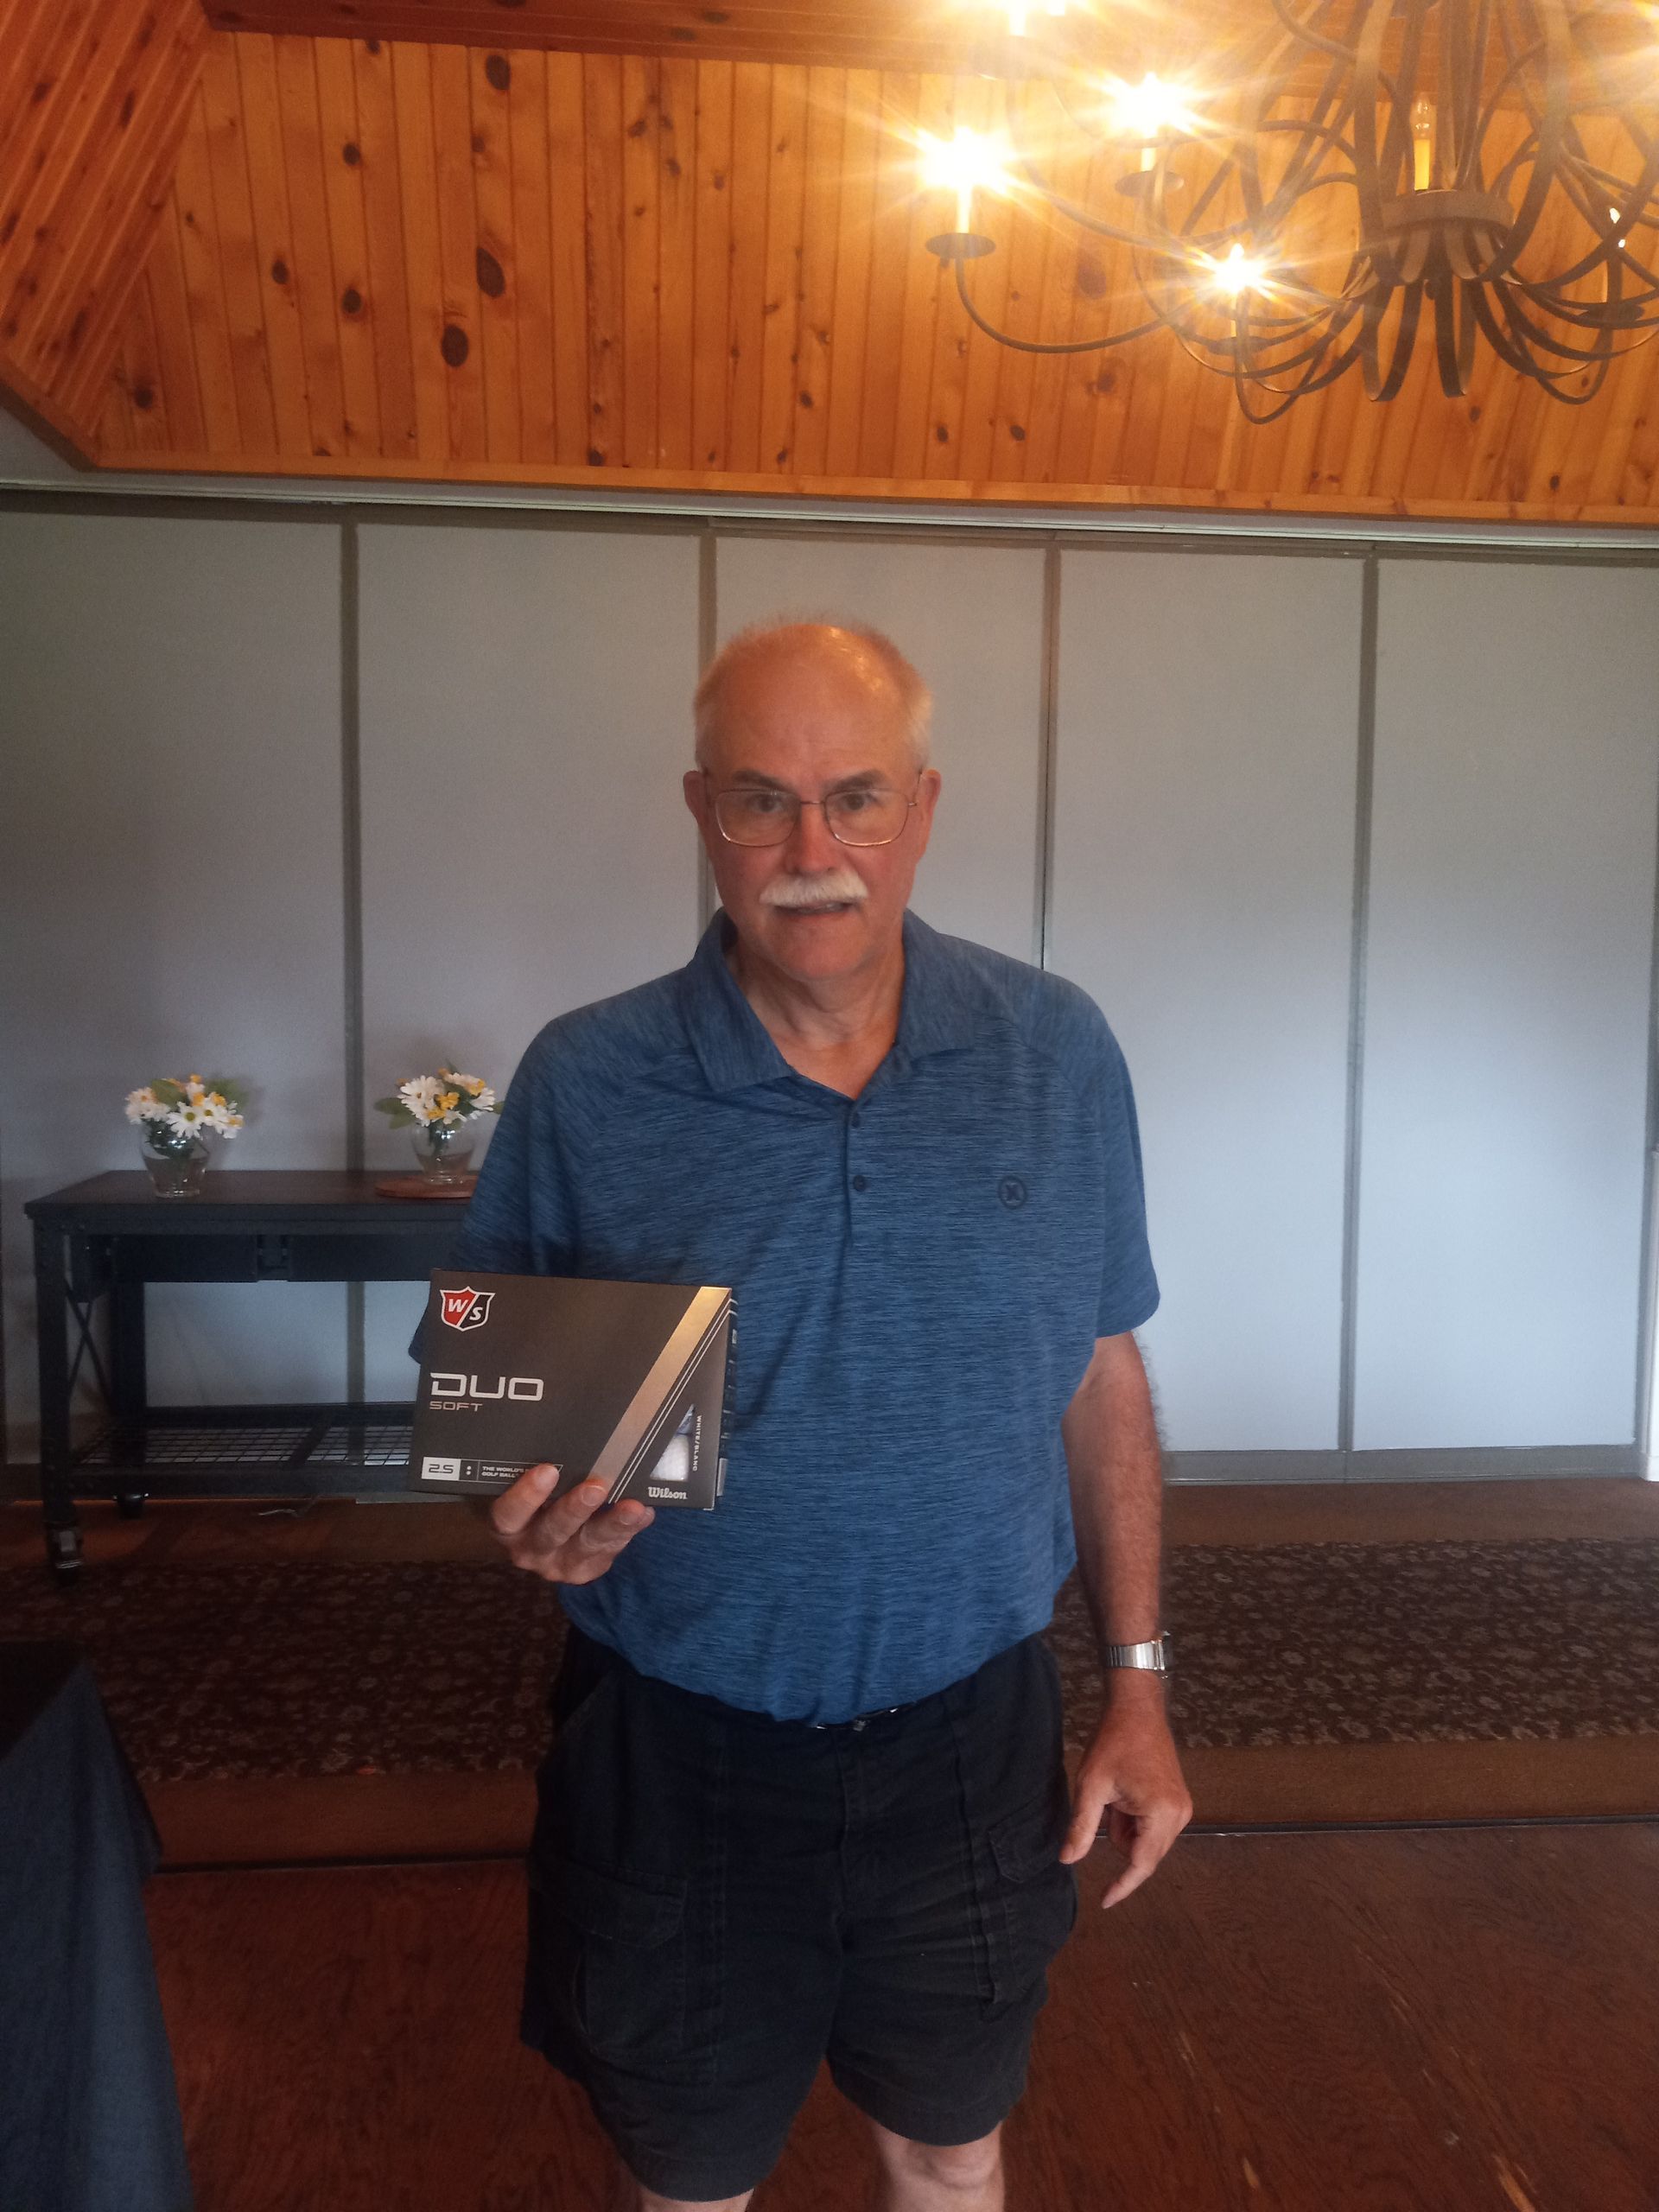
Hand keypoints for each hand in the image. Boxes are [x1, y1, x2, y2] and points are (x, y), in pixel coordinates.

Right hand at [489, 1463, 653, 1584]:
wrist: (546, 1531)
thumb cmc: (538, 1495)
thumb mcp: (529, 1484)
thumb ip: (540, 1464)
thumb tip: (572, 1418)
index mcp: (508, 1525)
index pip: (509, 1513)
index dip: (526, 1495)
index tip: (547, 1470)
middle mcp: (529, 1547)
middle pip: (550, 1532)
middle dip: (575, 1509)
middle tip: (596, 1487)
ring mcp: (558, 1563)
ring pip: (586, 1545)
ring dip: (611, 1524)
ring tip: (632, 1507)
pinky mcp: (586, 1568)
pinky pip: (609, 1551)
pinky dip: (628, 1531)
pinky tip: (643, 1513)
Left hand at [1058, 1679, 1192, 1907]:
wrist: (1137, 1709)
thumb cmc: (1113, 1742)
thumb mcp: (1091, 1785)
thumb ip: (1081, 1827)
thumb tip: (1067, 1861)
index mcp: (1162, 1814)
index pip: (1141, 1864)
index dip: (1122, 1885)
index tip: (1105, 1902)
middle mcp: (1180, 1816)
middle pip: (1145, 1854)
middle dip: (1119, 1838)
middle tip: (1106, 1804)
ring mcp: (1183, 1808)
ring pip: (1148, 1842)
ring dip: (1126, 1829)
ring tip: (1116, 1795)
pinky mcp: (1180, 1801)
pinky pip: (1154, 1828)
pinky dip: (1135, 1821)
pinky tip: (1125, 1795)